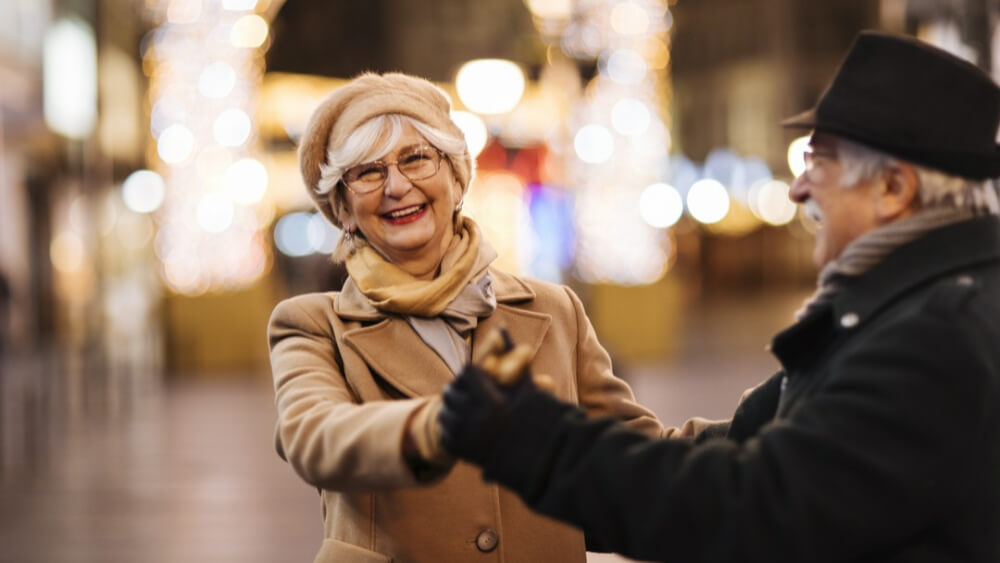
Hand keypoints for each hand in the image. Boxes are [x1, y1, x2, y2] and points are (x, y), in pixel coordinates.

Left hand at [439, 328, 549, 463]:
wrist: (531, 457)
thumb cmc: (532, 416)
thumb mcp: (524, 386)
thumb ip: (510, 355)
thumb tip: (500, 328)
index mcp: (491, 402)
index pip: (467, 373)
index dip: (472, 372)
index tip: (478, 374)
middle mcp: (475, 420)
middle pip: (451, 391)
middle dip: (458, 389)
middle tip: (466, 390)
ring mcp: (464, 437)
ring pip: (444, 411)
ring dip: (452, 407)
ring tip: (465, 406)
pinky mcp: (459, 451)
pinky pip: (445, 431)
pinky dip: (451, 426)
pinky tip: (464, 424)